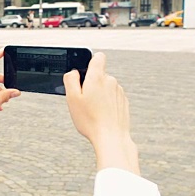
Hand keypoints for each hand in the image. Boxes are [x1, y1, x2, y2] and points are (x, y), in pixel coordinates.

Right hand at [63, 53, 139, 174]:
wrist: (111, 137)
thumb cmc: (91, 120)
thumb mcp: (72, 99)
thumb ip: (70, 80)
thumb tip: (73, 72)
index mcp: (97, 78)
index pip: (98, 57)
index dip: (90, 61)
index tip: (84, 72)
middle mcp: (111, 81)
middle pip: (99, 75)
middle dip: (91, 84)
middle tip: (84, 100)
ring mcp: (119, 92)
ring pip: (106, 87)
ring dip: (99, 94)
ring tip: (93, 110)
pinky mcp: (123, 102)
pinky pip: (112, 97)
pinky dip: (107, 103)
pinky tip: (101, 114)